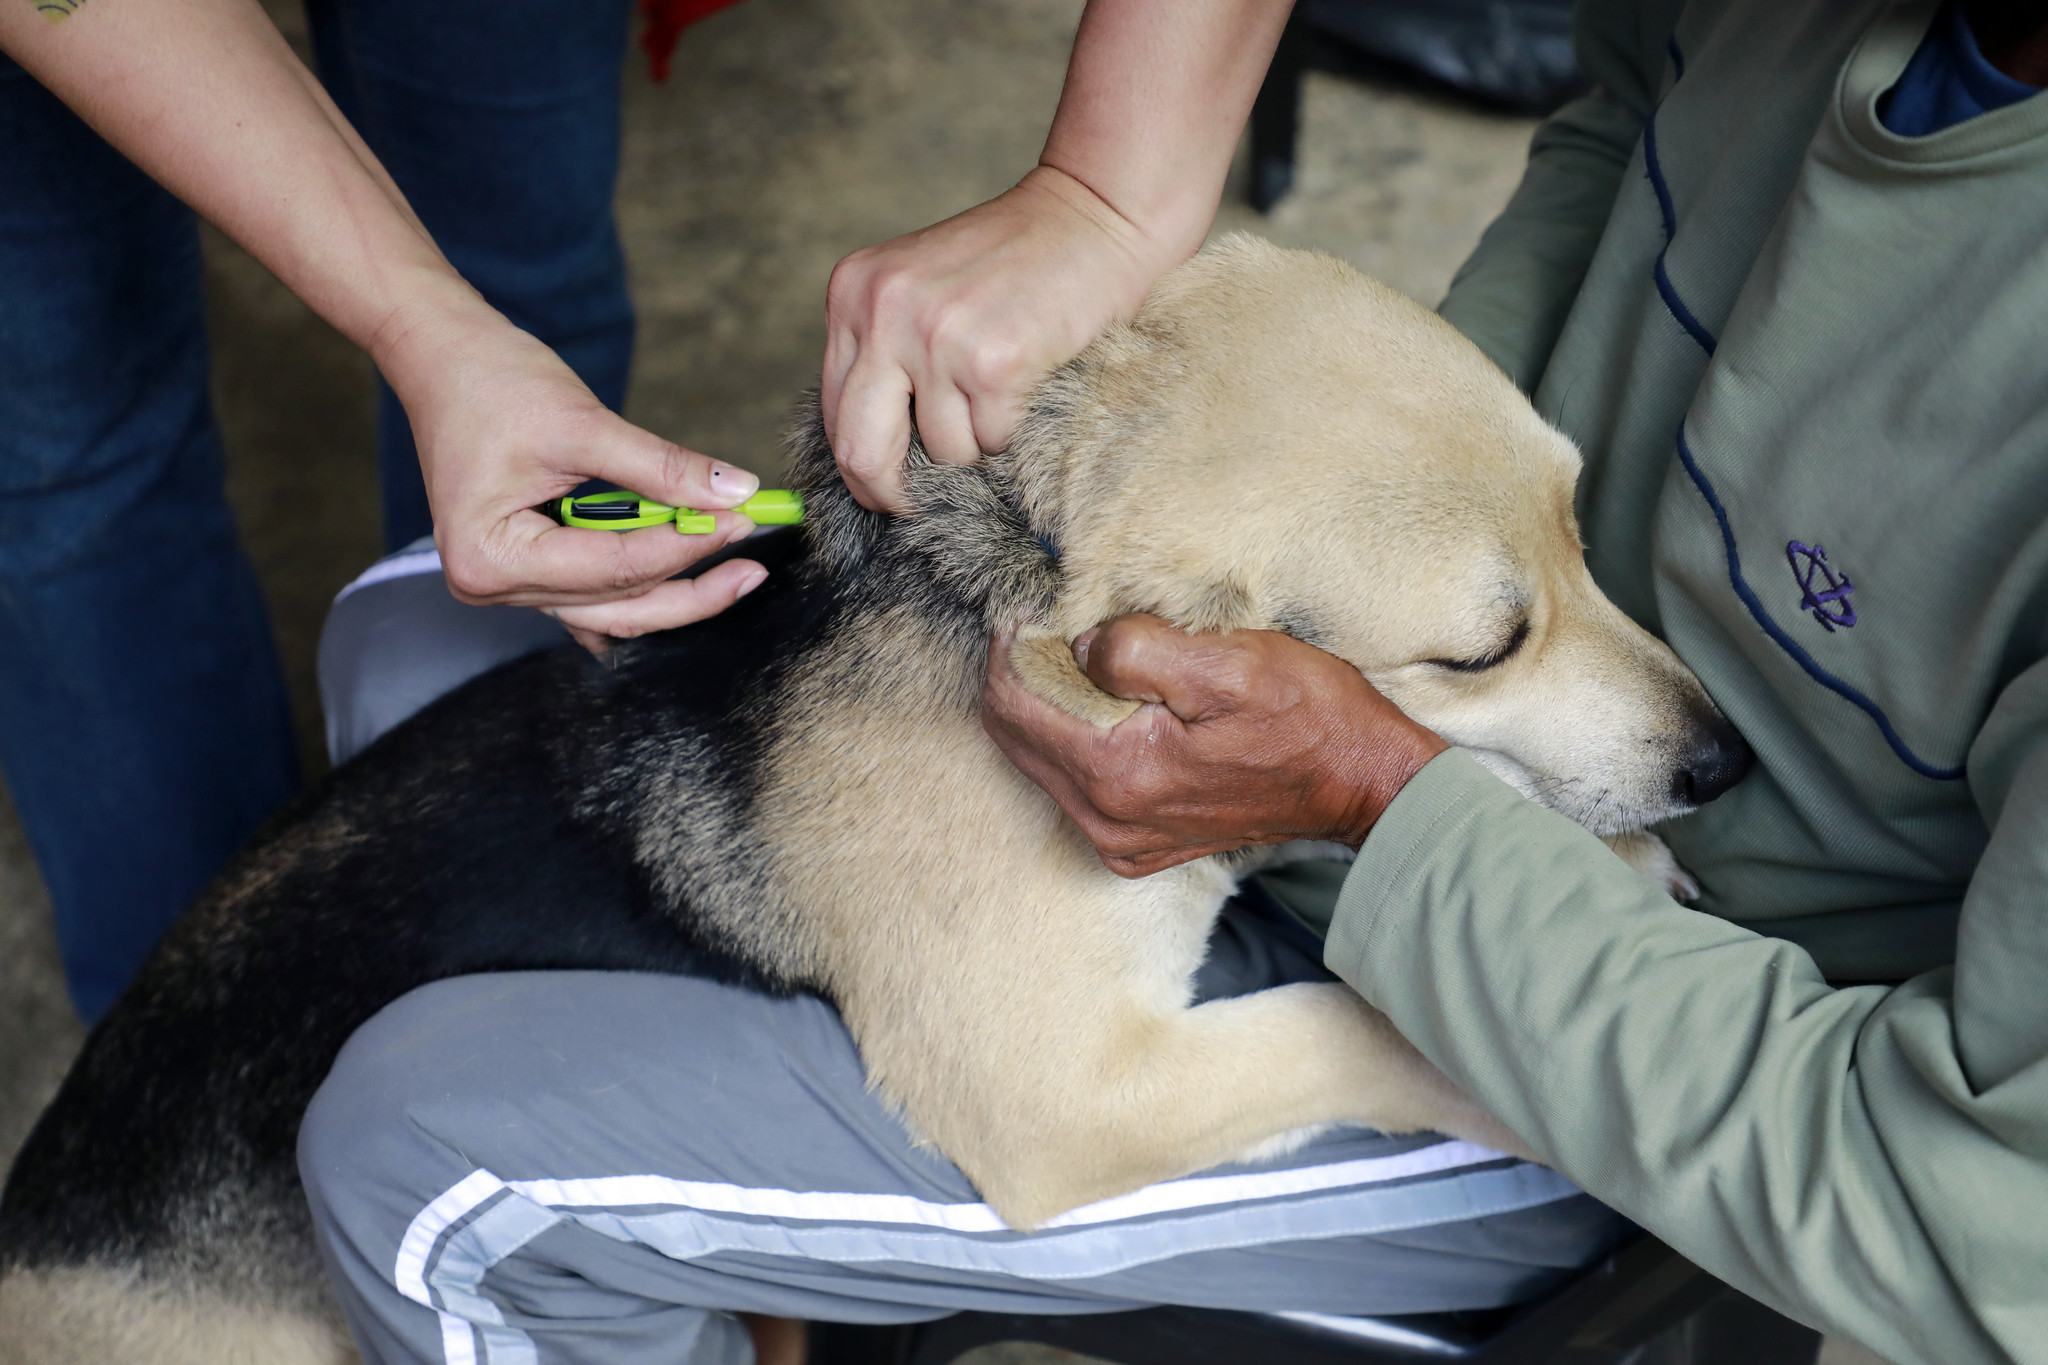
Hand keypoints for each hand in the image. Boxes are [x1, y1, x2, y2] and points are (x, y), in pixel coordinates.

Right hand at [375, 294, 767, 653]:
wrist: (442, 355)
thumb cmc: (491, 381)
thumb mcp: (584, 424)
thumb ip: (663, 467)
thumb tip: (735, 492)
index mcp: (490, 557)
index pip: (613, 568)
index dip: (685, 547)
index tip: (741, 521)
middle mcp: (492, 584)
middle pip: (615, 605)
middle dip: (689, 585)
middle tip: (751, 565)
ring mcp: (507, 582)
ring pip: (611, 608)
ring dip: (672, 588)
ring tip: (735, 566)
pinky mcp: (527, 566)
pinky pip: (595, 594)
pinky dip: (642, 584)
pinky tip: (691, 580)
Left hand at [821, 166, 1180, 511]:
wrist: (1096, 212)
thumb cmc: (1016, 261)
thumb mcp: (920, 289)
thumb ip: (885, 352)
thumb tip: (871, 457)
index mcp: (852, 294)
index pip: (832, 415)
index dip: (860, 467)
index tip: (886, 488)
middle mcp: (881, 313)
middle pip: (861, 452)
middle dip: (892, 494)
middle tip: (920, 508)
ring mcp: (934, 337)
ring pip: (942, 452)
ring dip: (978, 444)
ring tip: (1002, 393)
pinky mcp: (990, 362)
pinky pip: (993, 441)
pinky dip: (1016, 429)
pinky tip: (1030, 381)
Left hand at [982, 615, 1447, 876]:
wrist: (1360, 784)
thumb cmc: (1306, 717)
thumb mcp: (1226, 662)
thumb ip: (1136, 650)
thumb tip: (1078, 644)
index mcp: (1116, 774)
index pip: (1011, 705)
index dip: (1010, 647)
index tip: (1030, 609)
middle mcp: (1106, 821)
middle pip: (1013, 738)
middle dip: (1019, 678)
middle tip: (1045, 627)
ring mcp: (1120, 841)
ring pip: (1039, 762)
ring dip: (1045, 708)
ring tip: (1076, 659)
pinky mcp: (1137, 846)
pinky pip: (1073, 788)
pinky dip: (1073, 742)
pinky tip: (1106, 708)